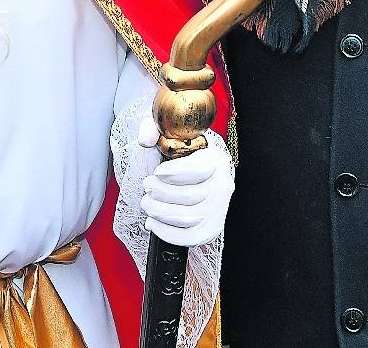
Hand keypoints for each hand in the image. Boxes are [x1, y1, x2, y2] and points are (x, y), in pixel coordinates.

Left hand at [138, 116, 233, 246]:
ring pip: (188, 217)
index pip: (198, 170)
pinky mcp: (210, 228)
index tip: (157, 172)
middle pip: (190, 196)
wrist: (188, 171)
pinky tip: (152, 223)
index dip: (174, 173)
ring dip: (160, 212)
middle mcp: (222, 185)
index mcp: (215, 159)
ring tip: (146, 203)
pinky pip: (191, 238)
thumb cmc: (177, 152)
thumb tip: (145, 140)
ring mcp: (218, 209)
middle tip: (146, 186)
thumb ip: (152, 129)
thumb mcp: (167, 133)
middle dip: (160, 193)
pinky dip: (167, 233)